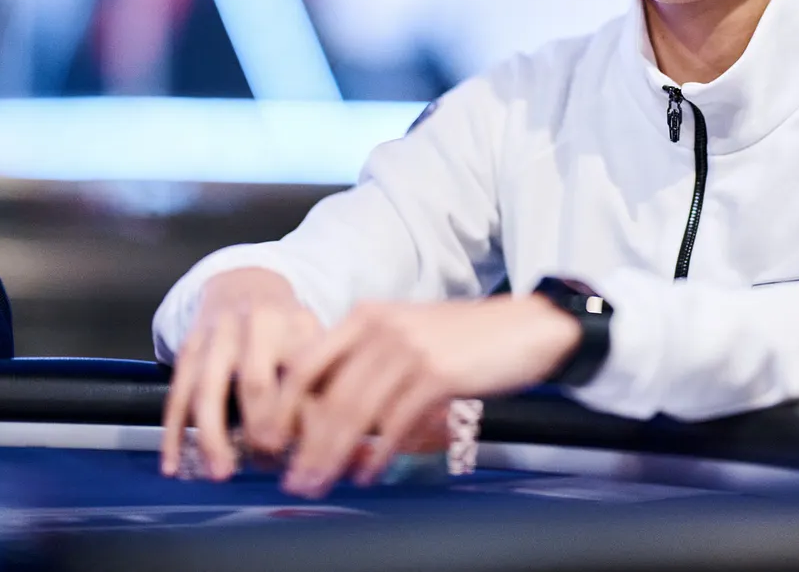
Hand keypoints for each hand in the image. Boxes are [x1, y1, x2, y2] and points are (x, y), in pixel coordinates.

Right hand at [160, 267, 322, 480]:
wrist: (242, 283)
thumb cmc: (286, 326)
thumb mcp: (314, 338)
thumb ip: (327, 383)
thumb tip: (350, 442)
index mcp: (292, 324)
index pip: (299, 373)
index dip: (301, 414)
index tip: (306, 449)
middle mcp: (252, 326)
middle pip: (253, 380)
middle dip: (259, 425)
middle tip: (265, 461)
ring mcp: (215, 337)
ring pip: (207, 389)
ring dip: (211, 436)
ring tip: (220, 474)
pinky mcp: (187, 349)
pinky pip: (177, 394)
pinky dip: (172, 432)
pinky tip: (172, 464)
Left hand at [279, 295, 580, 497]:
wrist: (527, 327)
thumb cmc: (466, 338)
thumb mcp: (407, 332)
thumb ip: (368, 357)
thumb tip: (327, 406)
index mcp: (366, 317)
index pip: (306, 362)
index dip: (282, 406)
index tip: (271, 443)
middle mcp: (380, 328)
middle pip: (326, 395)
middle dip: (304, 444)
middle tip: (291, 479)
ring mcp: (408, 349)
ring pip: (355, 412)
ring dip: (332, 455)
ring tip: (320, 483)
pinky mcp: (436, 373)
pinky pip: (395, 422)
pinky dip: (378, 454)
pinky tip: (369, 473)